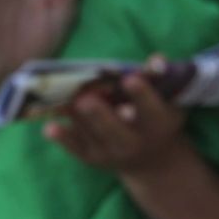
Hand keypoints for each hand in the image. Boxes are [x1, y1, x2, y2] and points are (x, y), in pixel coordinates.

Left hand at [44, 63, 188, 177]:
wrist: (151, 159)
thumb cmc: (157, 117)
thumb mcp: (168, 100)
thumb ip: (161, 78)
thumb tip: (156, 58)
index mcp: (157, 123)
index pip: (150, 108)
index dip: (141, 95)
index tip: (130, 80)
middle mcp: (135, 142)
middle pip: (115, 129)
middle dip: (100, 114)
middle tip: (86, 99)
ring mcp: (111, 152)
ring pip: (90, 132)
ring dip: (76, 117)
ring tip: (62, 100)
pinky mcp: (92, 157)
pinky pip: (74, 146)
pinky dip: (63, 136)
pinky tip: (50, 127)